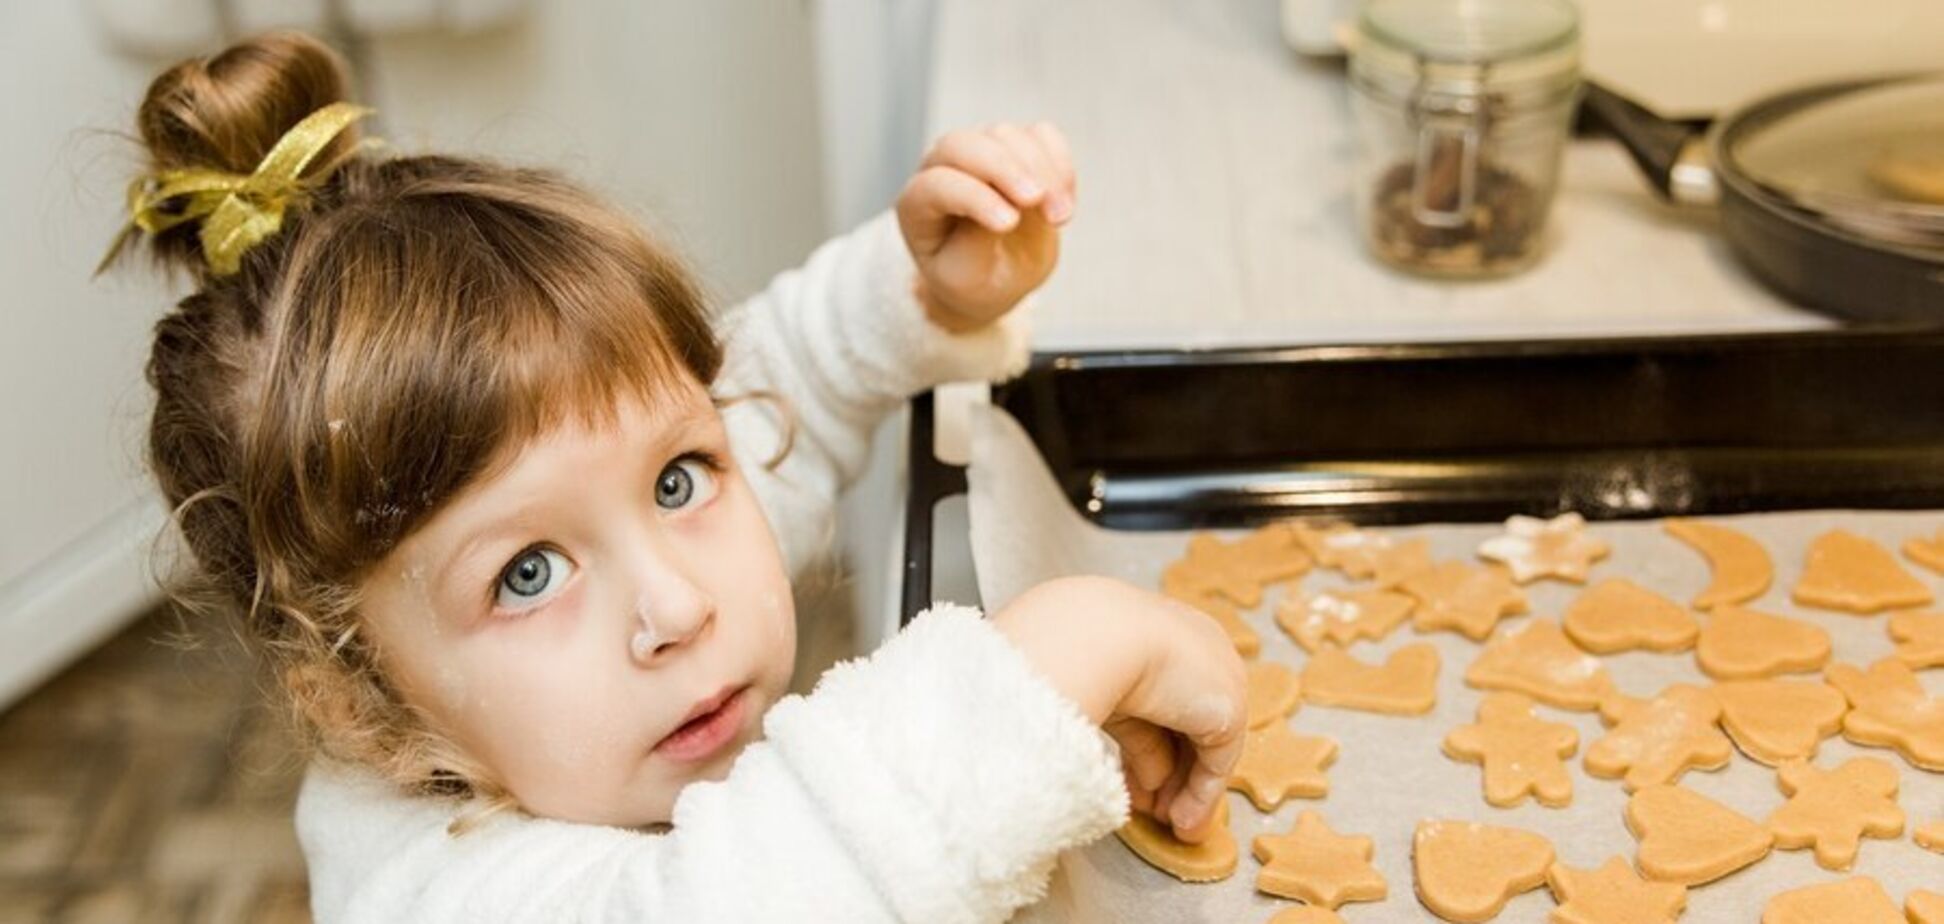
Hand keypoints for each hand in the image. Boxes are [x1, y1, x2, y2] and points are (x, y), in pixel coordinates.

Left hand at [895, 122, 1075, 331]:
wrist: (999, 276)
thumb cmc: (974, 278)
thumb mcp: (967, 277)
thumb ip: (975, 243)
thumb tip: (1006, 207)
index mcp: (918, 202)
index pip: (938, 185)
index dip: (973, 198)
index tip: (1009, 224)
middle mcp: (943, 167)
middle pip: (965, 144)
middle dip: (1004, 168)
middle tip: (1037, 200)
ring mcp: (980, 152)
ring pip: (1006, 136)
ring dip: (1041, 172)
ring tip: (1060, 218)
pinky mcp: (1017, 148)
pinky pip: (1041, 135)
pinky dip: (1059, 164)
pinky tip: (1064, 201)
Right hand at [991, 576, 1247, 842]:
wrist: (1093, 637)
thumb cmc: (1075, 652)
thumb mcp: (1102, 694)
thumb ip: (1130, 734)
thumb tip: (1145, 777)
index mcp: (1161, 632)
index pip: (1164, 700)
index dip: (1149, 747)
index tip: (1136, 782)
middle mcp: (1195, 650)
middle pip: (1185, 725)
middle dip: (1168, 773)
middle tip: (1154, 811)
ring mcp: (1216, 678)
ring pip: (1203, 747)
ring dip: (1184, 791)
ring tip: (1170, 825)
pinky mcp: (1227, 711)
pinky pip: (1215, 763)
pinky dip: (1200, 796)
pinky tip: (1183, 822)